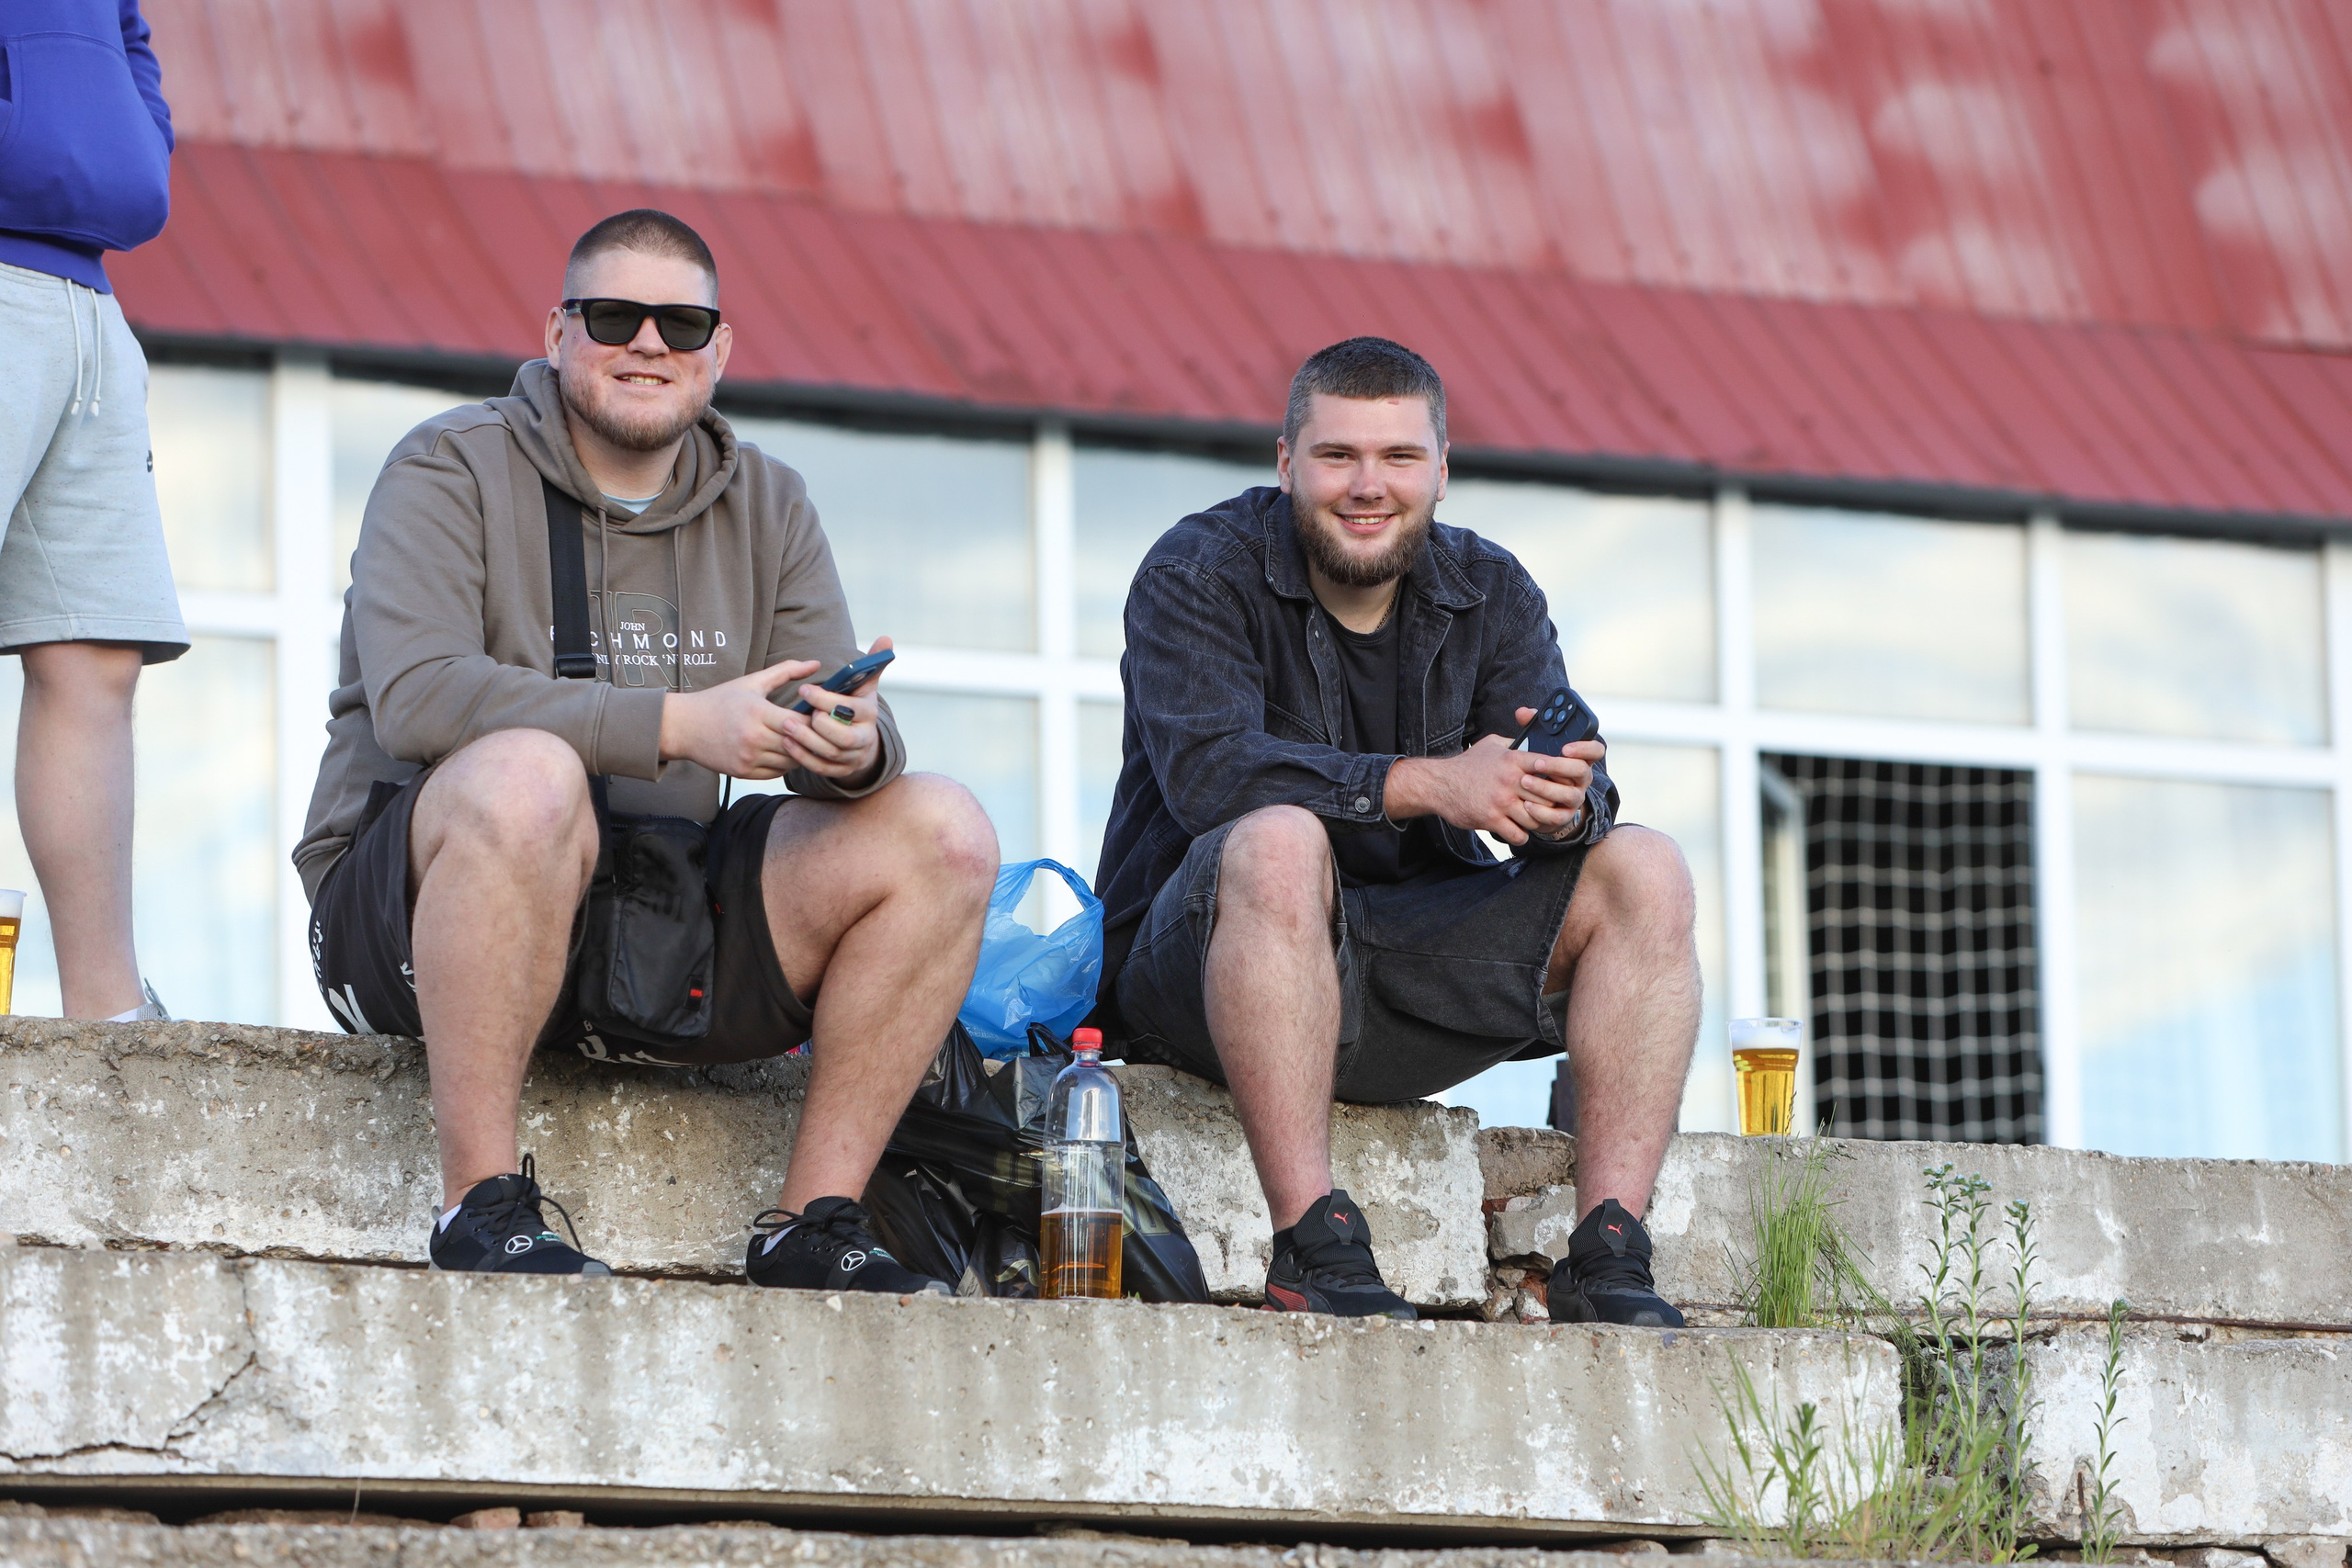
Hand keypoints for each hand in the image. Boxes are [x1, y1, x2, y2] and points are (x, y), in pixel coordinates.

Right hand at [659, 658, 813, 778]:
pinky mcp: (743, 772)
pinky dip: (784, 765)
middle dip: (811, 739)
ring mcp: (748, 757)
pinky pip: (776, 774)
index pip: (800, 722)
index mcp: (758, 712)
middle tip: (817, 733)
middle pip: (798, 744)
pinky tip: (783, 752)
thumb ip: (786, 671)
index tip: (818, 716)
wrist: (684, 726)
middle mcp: (753, 737)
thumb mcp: (751, 682)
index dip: (814, 721)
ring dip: (800, 753)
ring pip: (790, 763)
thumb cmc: (718, 702)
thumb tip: (815, 663)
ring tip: (801, 741)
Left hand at [771, 636, 890, 784]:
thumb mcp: (864, 686)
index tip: (804, 689)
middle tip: (793, 714)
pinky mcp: (839, 770)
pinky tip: (787, 743)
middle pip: (843, 736)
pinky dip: (803, 756)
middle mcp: (864, 738)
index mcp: (869, 714)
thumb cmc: (856, 707)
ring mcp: (852, 757)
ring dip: (806, 740)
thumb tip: (886, 638)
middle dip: (818, 725)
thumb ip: (871, 664)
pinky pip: (820, 767)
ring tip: (785, 726)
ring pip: (830, 752)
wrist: (862, 742)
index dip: (827, 700)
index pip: (851, 709)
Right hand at [1384, 711, 1600, 845]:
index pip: (1549, 765)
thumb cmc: (1467, 765)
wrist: (1439, 784)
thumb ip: (1514, 743)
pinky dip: (1521, 836)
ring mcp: (1501, 801)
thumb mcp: (1491, 744)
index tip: (1564, 782)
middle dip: (1551, 804)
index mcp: (1513, 760)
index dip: (1561, 775)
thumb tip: (1530, 737)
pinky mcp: (1491, 819)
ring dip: (1536, 822)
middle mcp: (1510, 780)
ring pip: (1535, 818)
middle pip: (1547, 797)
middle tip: (1550, 808)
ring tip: (1533, 821)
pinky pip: (1518, 834)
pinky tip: (1517, 831)